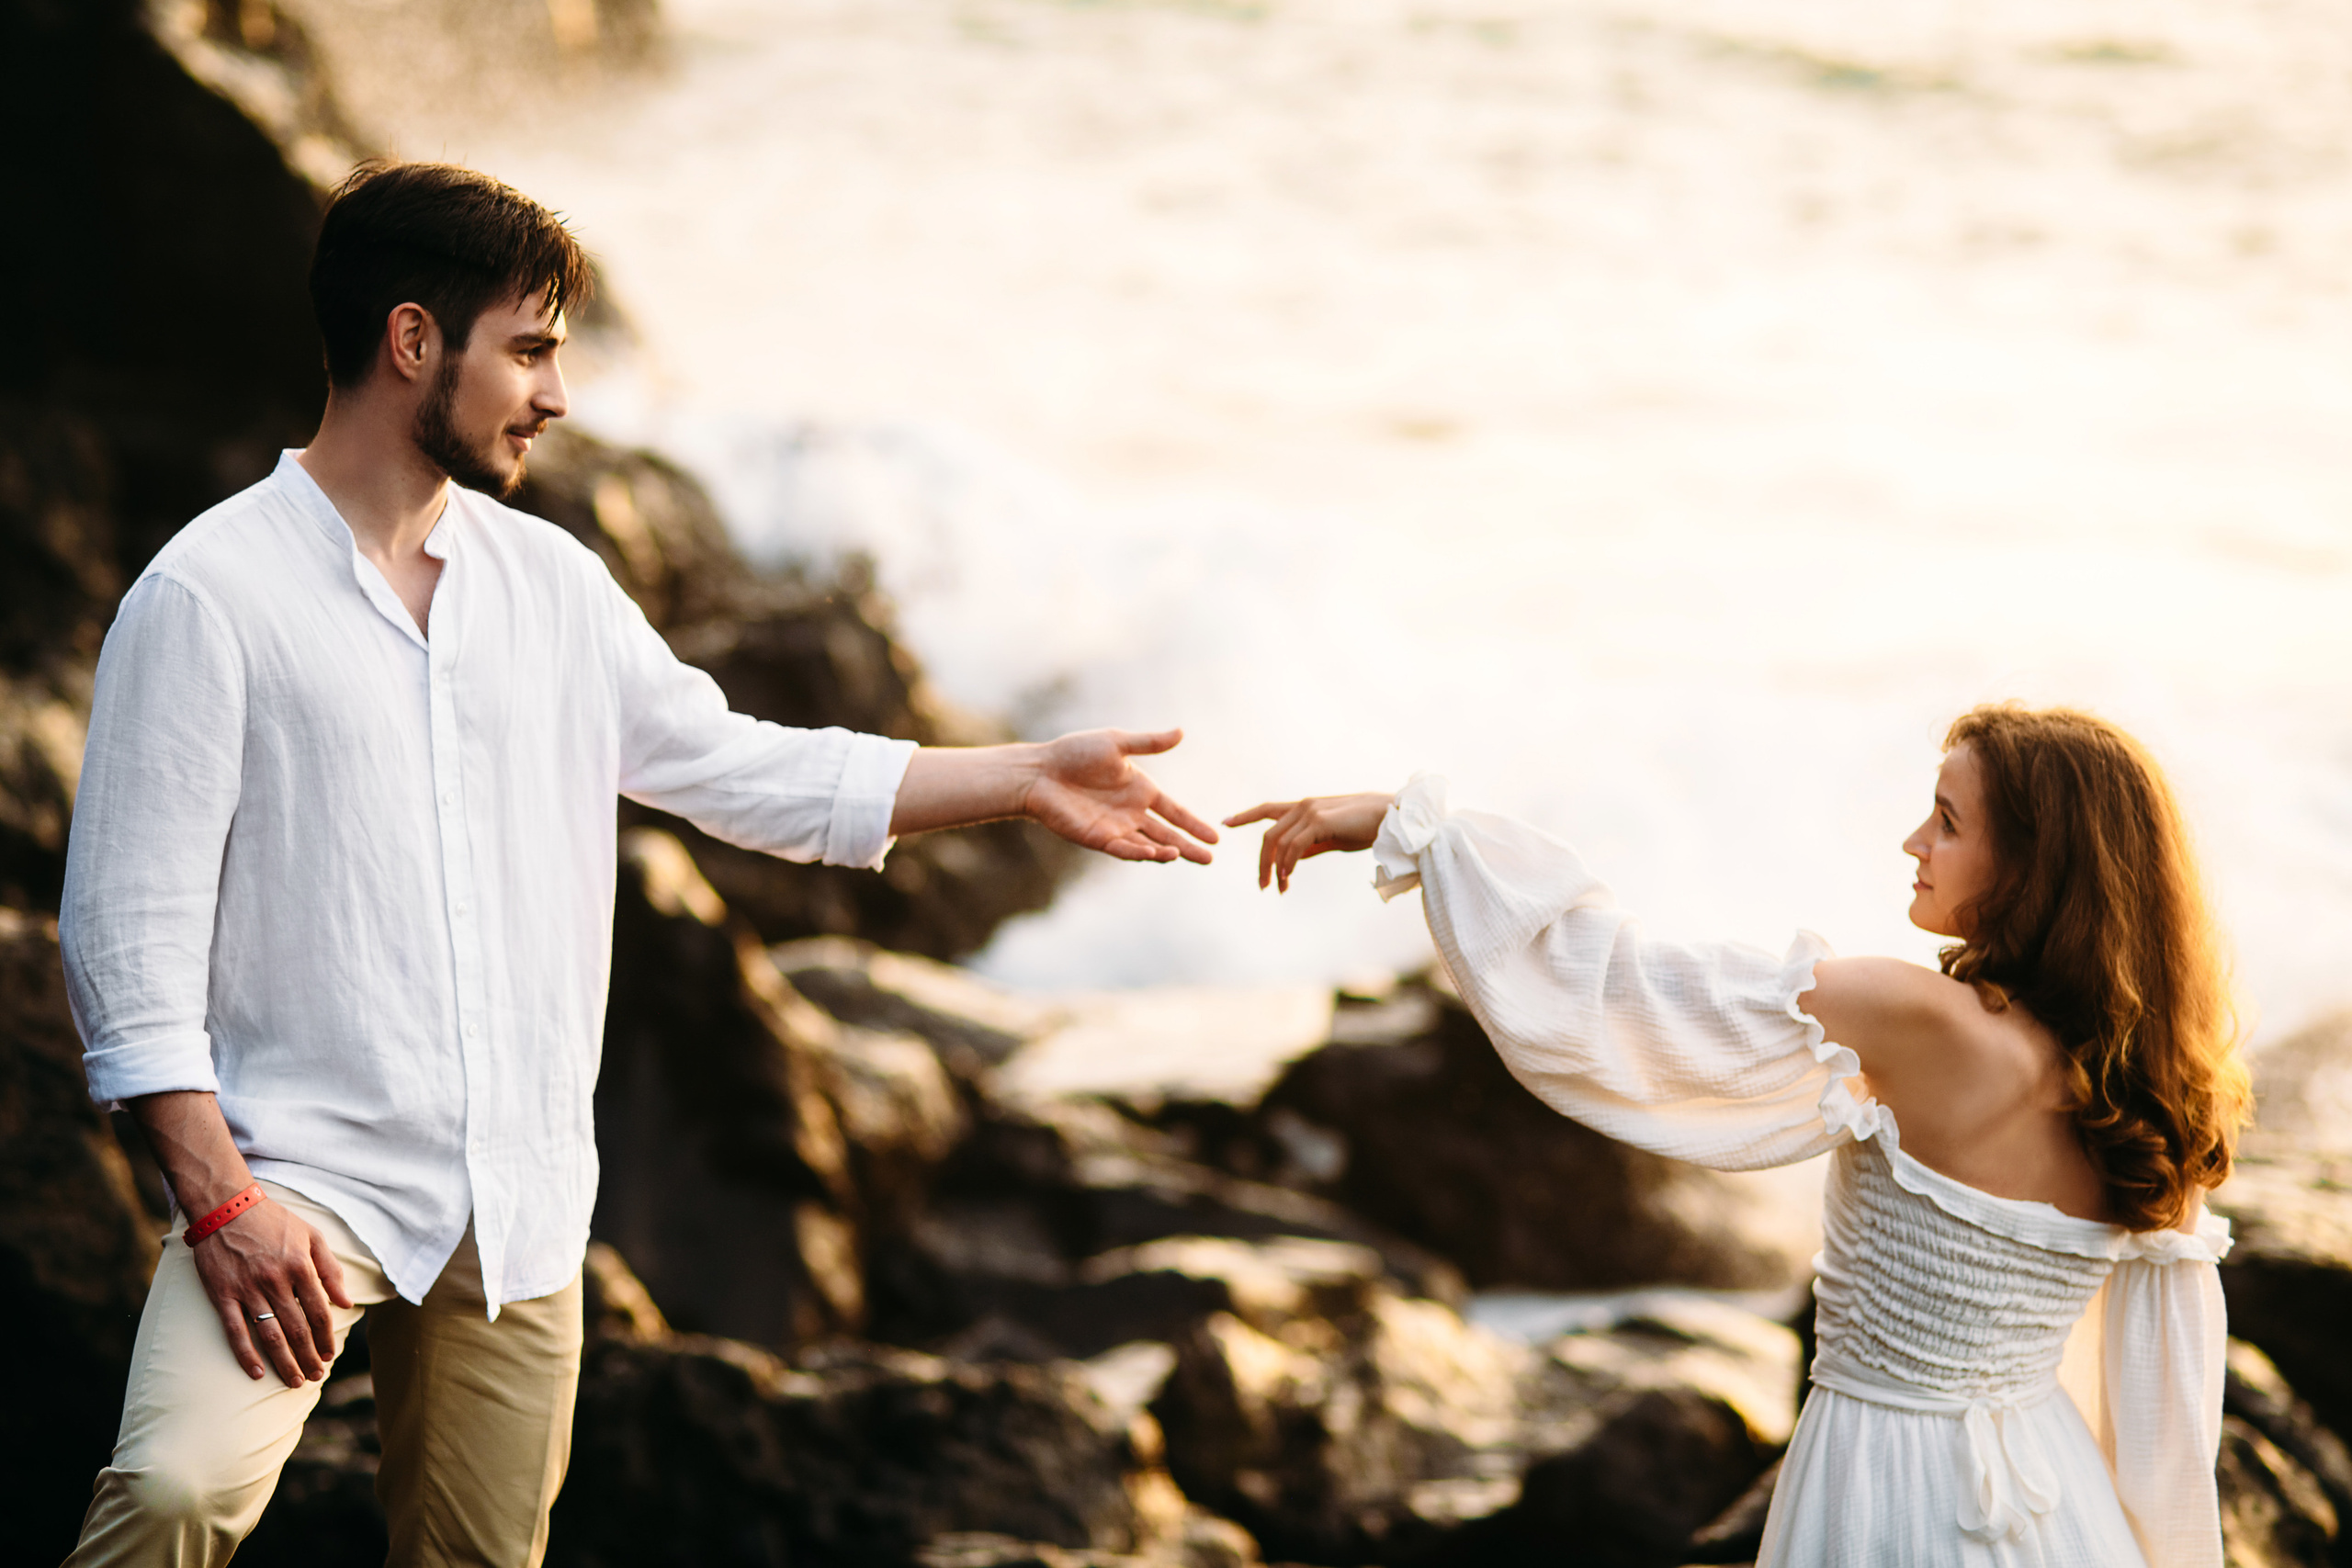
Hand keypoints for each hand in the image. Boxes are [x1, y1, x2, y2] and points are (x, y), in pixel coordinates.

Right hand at [191, 1196, 353, 1385]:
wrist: (227, 1208)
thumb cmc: (274, 1222)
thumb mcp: (311, 1237)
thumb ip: (330, 1270)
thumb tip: (346, 1302)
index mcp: (300, 1266)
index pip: (319, 1311)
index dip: (326, 1337)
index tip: (330, 1354)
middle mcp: (275, 1281)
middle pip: (297, 1329)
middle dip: (309, 1357)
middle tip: (315, 1377)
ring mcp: (247, 1290)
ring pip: (270, 1335)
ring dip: (284, 1362)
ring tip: (295, 1381)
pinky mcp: (222, 1295)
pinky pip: (235, 1330)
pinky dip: (245, 1354)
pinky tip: (256, 1373)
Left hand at [1025, 728, 1219, 863]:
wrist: (1040, 771)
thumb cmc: (1074, 752)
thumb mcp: (1117, 743)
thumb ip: (1149, 743)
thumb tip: (1181, 731)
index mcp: (1140, 790)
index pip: (1175, 811)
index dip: (1194, 824)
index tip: (1216, 836)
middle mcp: (1131, 812)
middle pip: (1167, 834)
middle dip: (1189, 847)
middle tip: (1210, 859)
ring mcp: (1116, 828)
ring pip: (1148, 846)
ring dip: (1167, 852)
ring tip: (1183, 854)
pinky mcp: (1098, 839)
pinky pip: (1124, 849)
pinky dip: (1140, 853)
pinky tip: (1156, 854)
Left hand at [1224, 792, 1394, 891]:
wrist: (1392, 816)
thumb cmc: (1366, 827)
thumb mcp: (1332, 838)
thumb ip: (1311, 845)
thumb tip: (1293, 859)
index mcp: (1305, 808)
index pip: (1267, 809)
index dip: (1245, 815)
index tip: (1225, 822)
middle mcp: (1303, 806)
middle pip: (1268, 835)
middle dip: (1262, 862)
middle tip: (1262, 885)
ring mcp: (1310, 811)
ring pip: (1278, 842)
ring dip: (1275, 869)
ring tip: (1278, 889)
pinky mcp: (1320, 821)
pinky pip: (1294, 846)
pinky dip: (1288, 864)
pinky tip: (1287, 878)